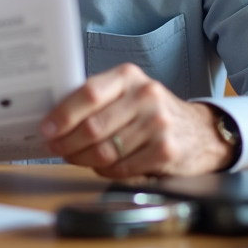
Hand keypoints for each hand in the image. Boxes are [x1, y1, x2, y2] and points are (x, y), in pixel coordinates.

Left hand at [40, 63, 233, 178]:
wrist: (200, 132)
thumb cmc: (151, 113)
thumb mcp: (128, 94)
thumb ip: (98, 100)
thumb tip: (54, 119)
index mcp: (129, 76)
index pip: (88, 93)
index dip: (63, 114)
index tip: (47, 129)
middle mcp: (146, 95)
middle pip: (92, 126)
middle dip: (67, 143)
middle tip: (55, 148)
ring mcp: (158, 123)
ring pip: (104, 150)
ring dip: (83, 159)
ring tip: (76, 158)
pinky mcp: (166, 150)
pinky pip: (121, 168)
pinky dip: (105, 171)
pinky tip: (103, 166)